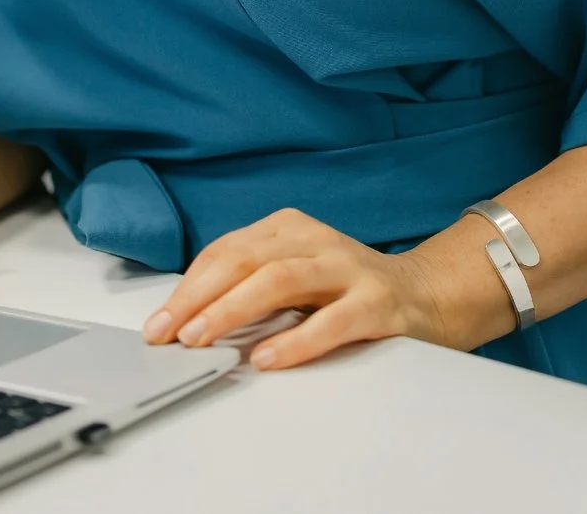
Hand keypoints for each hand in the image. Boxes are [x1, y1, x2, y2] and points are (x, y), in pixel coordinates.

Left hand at [141, 208, 465, 371]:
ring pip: (280, 280)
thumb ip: (251, 288)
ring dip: (234, 310)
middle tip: (168, 333)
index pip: (226, 251)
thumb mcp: (296, 276)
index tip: (158, 323)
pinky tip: (267, 358)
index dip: (187, 287)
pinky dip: (295, 341)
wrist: (427, 294)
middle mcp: (316, 240)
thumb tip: (189, 322)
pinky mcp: (378, 301)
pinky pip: (331, 320)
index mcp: (290, 228)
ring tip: (202, 339)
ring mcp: (348, 267)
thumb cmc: (348, 290)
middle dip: (199, 297)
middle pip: (245, 259)